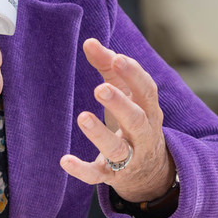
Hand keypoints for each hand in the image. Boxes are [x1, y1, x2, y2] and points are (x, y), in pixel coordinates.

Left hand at [60, 38, 175, 202]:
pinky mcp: (112, 176)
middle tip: (101, 89)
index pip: (146, 91)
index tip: (116, 59)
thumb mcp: (126, 94)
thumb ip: (108, 66)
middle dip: (120, 104)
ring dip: (100, 135)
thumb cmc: (133, 120)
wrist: (152, 172)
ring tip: (83, 117)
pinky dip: (82, 170)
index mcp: (149, 110)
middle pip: (136, 119)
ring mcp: (129, 158)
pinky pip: (97, 175)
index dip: (133, 75)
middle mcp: (143, 135)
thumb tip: (89, 41)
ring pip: (117, 149)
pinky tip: (65, 160)